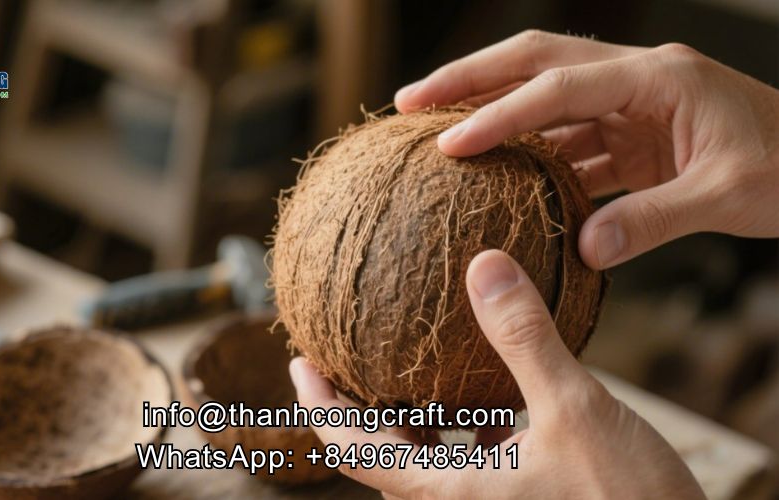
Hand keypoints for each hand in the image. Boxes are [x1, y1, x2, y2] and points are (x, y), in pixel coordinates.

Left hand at [290, 250, 704, 498]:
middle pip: (385, 452)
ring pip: (430, 456)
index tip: (300, 361)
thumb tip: (484, 265)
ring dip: (416, 411)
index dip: (319, 406)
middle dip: (362, 402)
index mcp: (450, 494)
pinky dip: (469, 422)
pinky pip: (474, 459)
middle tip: (348, 351)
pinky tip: (492, 388)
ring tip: (412, 360)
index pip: (354, 451)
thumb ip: (526, 339)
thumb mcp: (575, 411)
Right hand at [395, 30, 778, 268]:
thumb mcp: (728, 195)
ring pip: (544, 99)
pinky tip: (500, 177)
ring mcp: (633, 103)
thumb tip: (583, 249)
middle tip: (409, 100)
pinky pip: (569, 139)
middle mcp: (637, 77)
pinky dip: (530, 155)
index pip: (557, 90)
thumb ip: (653, 220)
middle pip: (535, 61)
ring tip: (437, 133)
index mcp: (659, 77)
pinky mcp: (635, 133)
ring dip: (491, 113)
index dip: (499, 116)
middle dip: (469, 77)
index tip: (448, 145)